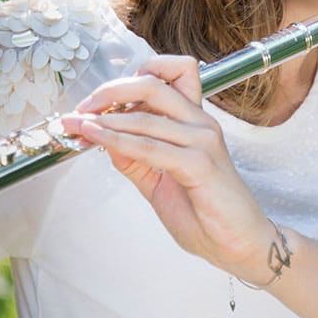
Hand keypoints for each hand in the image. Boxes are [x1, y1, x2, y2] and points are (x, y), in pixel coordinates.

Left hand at [59, 54, 277, 282]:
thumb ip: (135, 158)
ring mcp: (203, 141)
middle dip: (110, 91)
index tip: (102, 99)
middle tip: (82, 108)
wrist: (238, 246)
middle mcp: (201, 123)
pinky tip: (97, 140)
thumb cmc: (207, 214)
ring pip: (146, 114)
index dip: (133, 76)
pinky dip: (116, 140)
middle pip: (153, 83)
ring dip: (104, 118)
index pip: (174, 71)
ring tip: (78, 124)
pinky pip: (149, 146)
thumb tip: (103, 137)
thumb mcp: (159, 180)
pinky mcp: (200, 164)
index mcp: (195, 121)